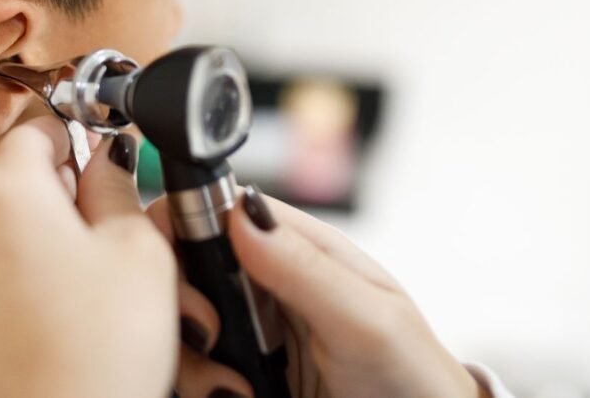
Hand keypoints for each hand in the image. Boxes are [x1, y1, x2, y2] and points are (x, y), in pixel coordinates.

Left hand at [0, 117, 178, 397]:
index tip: (107, 155)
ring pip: (5, 235)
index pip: (36, 128)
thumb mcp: (138, 249)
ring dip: (48, 243)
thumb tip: (109, 157)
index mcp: (3, 193)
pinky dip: (25, 284)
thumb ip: (118, 187)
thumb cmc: (96, 351)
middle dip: (67, 197)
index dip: (78, 136)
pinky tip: (67, 317)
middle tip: (119, 230)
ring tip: (100, 284)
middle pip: (16, 183)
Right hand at [148, 187, 486, 397]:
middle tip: (210, 339)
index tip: (186, 275)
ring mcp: (244, 331)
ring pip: (176, 325)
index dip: (181, 230)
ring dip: (190, 358)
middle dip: (179, 302)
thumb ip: (304, 267)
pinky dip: (196, 384)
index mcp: (292, 246)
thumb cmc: (412, 373)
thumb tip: (242, 212)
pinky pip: (190, 371)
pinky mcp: (235, 374)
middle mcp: (258, 284)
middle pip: (180, 267)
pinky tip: (233, 396)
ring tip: (233, 388)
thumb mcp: (367, 319)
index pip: (212, 210)